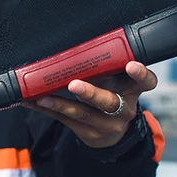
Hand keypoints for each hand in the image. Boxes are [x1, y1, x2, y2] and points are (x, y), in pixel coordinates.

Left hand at [22, 61, 157, 148]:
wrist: (111, 133)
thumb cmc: (111, 94)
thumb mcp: (115, 81)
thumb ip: (105, 65)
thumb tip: (74, 42)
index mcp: (132, 91)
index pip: (145, 83)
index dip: (141, 74)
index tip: (131, 65)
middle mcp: (123, 109)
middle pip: (108, 101)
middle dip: (90, 93)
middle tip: (74, 84)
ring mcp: (106, 124)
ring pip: (82, 114)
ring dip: (60, 104)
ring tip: (43, 97)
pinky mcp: (87, 134)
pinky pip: (63, 120)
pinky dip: (46, 109)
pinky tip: (31, 101)